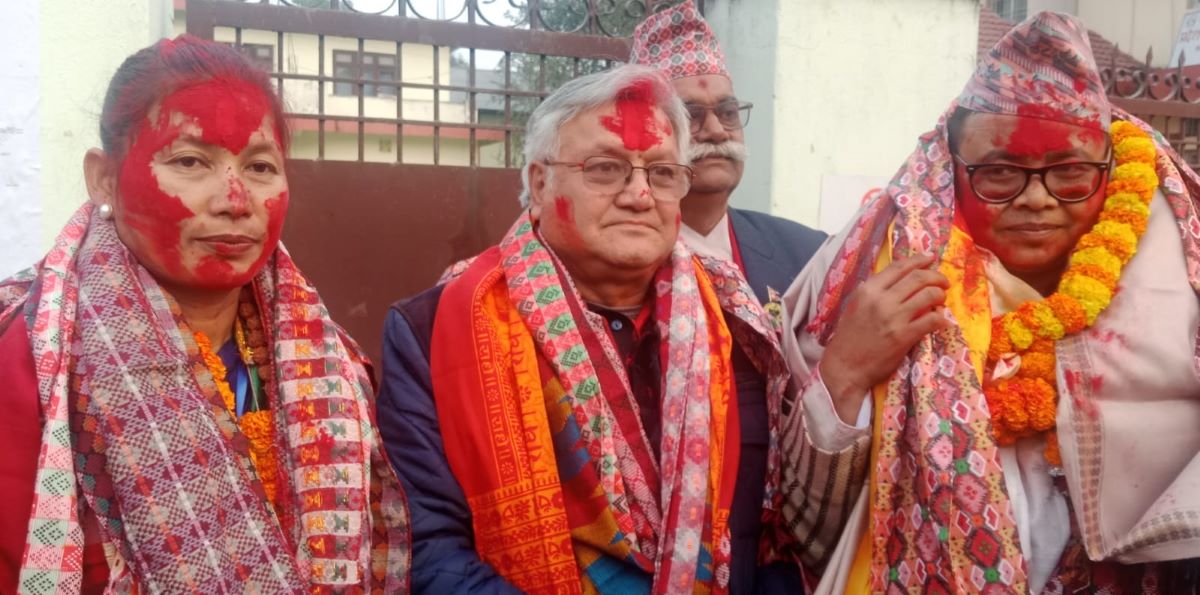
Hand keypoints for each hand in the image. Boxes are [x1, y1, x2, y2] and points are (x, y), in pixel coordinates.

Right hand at [819, 253, 949, 422]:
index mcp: (868, 290)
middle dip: (936, 276)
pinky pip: (931, 320)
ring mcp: (894, 317)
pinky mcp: (904, 336)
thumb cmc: (848, 337)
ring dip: (940, 295)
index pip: (899, 267)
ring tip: (942, 299)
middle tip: (943, 281)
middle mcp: (881, 299)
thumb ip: (873, 292)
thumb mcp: (855, 306)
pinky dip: (940, 318)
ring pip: (928, 295)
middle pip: (918, 278)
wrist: (845, 367)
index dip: (919, 260)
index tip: (931, 258)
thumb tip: (896, 280)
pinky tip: (941, 320)